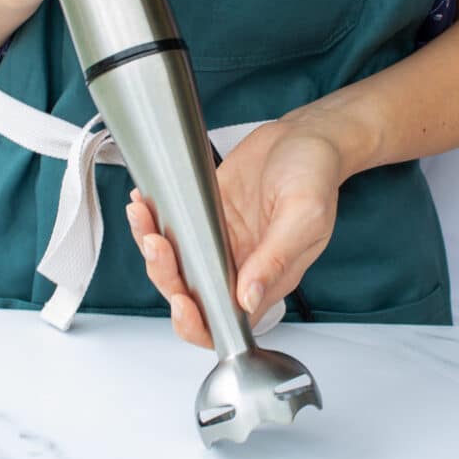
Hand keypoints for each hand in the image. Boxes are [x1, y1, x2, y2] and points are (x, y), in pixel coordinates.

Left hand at [125, 116, 343, 347]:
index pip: (226, 322)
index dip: (197, 323)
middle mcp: (239, 264)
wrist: (304, 135)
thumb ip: (276, 259)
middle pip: (190, 293)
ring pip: (174, 261)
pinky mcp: (204, 214)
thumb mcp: (305, 215)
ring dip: (151, 244)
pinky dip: (153, 218)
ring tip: (143, 216)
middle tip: (158, 243)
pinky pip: (172, 226)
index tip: (183, 300)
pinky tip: (145, 202)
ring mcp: (218, 240)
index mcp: (268, 278)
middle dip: (164, 275)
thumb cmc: (316, 175)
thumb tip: (248, 298)